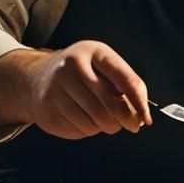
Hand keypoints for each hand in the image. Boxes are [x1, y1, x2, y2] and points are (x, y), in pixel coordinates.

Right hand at [16, 40, 151, 139]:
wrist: (37, 77)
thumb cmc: (79, 72)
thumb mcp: (102, 65)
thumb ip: (124, 83)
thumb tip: (139, 113)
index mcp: (92, 51)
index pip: (125, 79)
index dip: (139, 102)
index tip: (146, 119)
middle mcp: (71, 67)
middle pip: (109, 105)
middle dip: (123, 119)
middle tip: (128, 123)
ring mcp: (56, 89)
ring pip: (95, 122)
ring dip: (106, 126)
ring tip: (102, 117)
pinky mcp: (47, 111)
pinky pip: (80, 131)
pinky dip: (88, 130)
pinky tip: (82, 117)